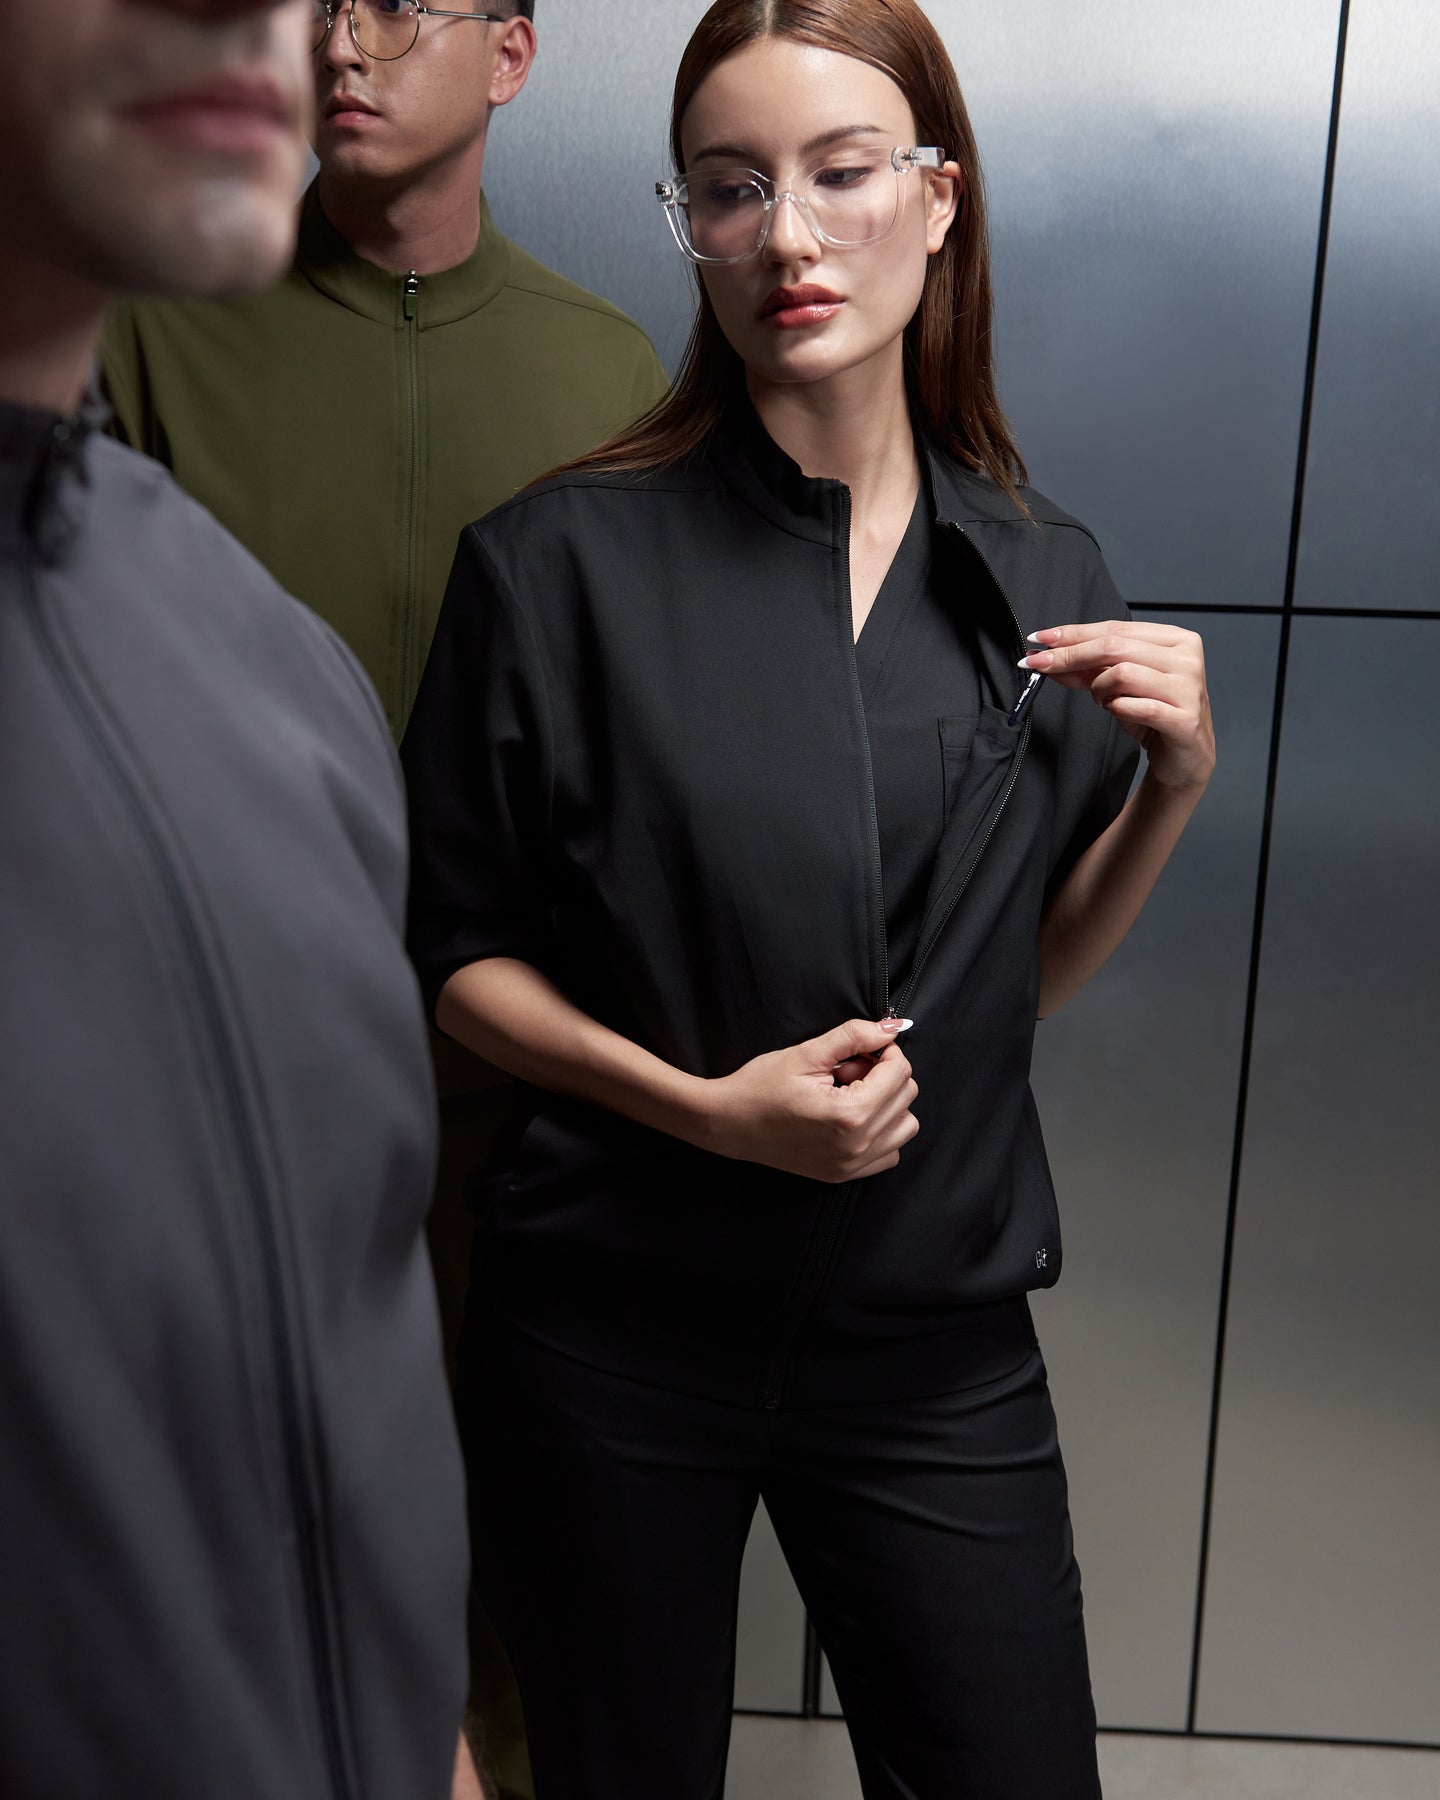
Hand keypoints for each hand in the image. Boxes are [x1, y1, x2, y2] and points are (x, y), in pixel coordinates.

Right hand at [700, 1017, 918, 1182]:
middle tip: (847, 1070)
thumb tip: (891, 1028)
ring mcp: (852, 1166)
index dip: (883, 1051)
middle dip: (883, 1075)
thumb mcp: (806, 1053)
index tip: (859, 1049)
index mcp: (850, 1115)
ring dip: (886, 1104)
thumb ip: (853, 1036)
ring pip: (905, 1126)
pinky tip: (851, 1118)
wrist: (728, 1123)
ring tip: (850, 1094)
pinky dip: (881, 1131)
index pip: (900, 1072)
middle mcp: (857, 1146)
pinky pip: (890, 1152)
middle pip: (906, 1097)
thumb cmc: (760, 1086)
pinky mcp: (845, 1175)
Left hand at [1022, 620, 1214, 792]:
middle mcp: (1185, 658)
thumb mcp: (1119, 686)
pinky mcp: (1185, 719)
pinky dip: (1117, 709)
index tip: (1041, 638)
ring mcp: (1188, 688)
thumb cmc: (1155, 716)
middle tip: (1041, 665)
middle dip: (1070, 656)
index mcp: (1174, 640)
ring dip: (1100, 689)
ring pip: (1123, 673)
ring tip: (1104, 701)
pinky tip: (1118, 711)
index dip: (1073, 633)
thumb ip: (1088, 668)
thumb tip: (1049, 656)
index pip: (1115, 628)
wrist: (1184, 756)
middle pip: (1114, 646)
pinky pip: (1136, 706)